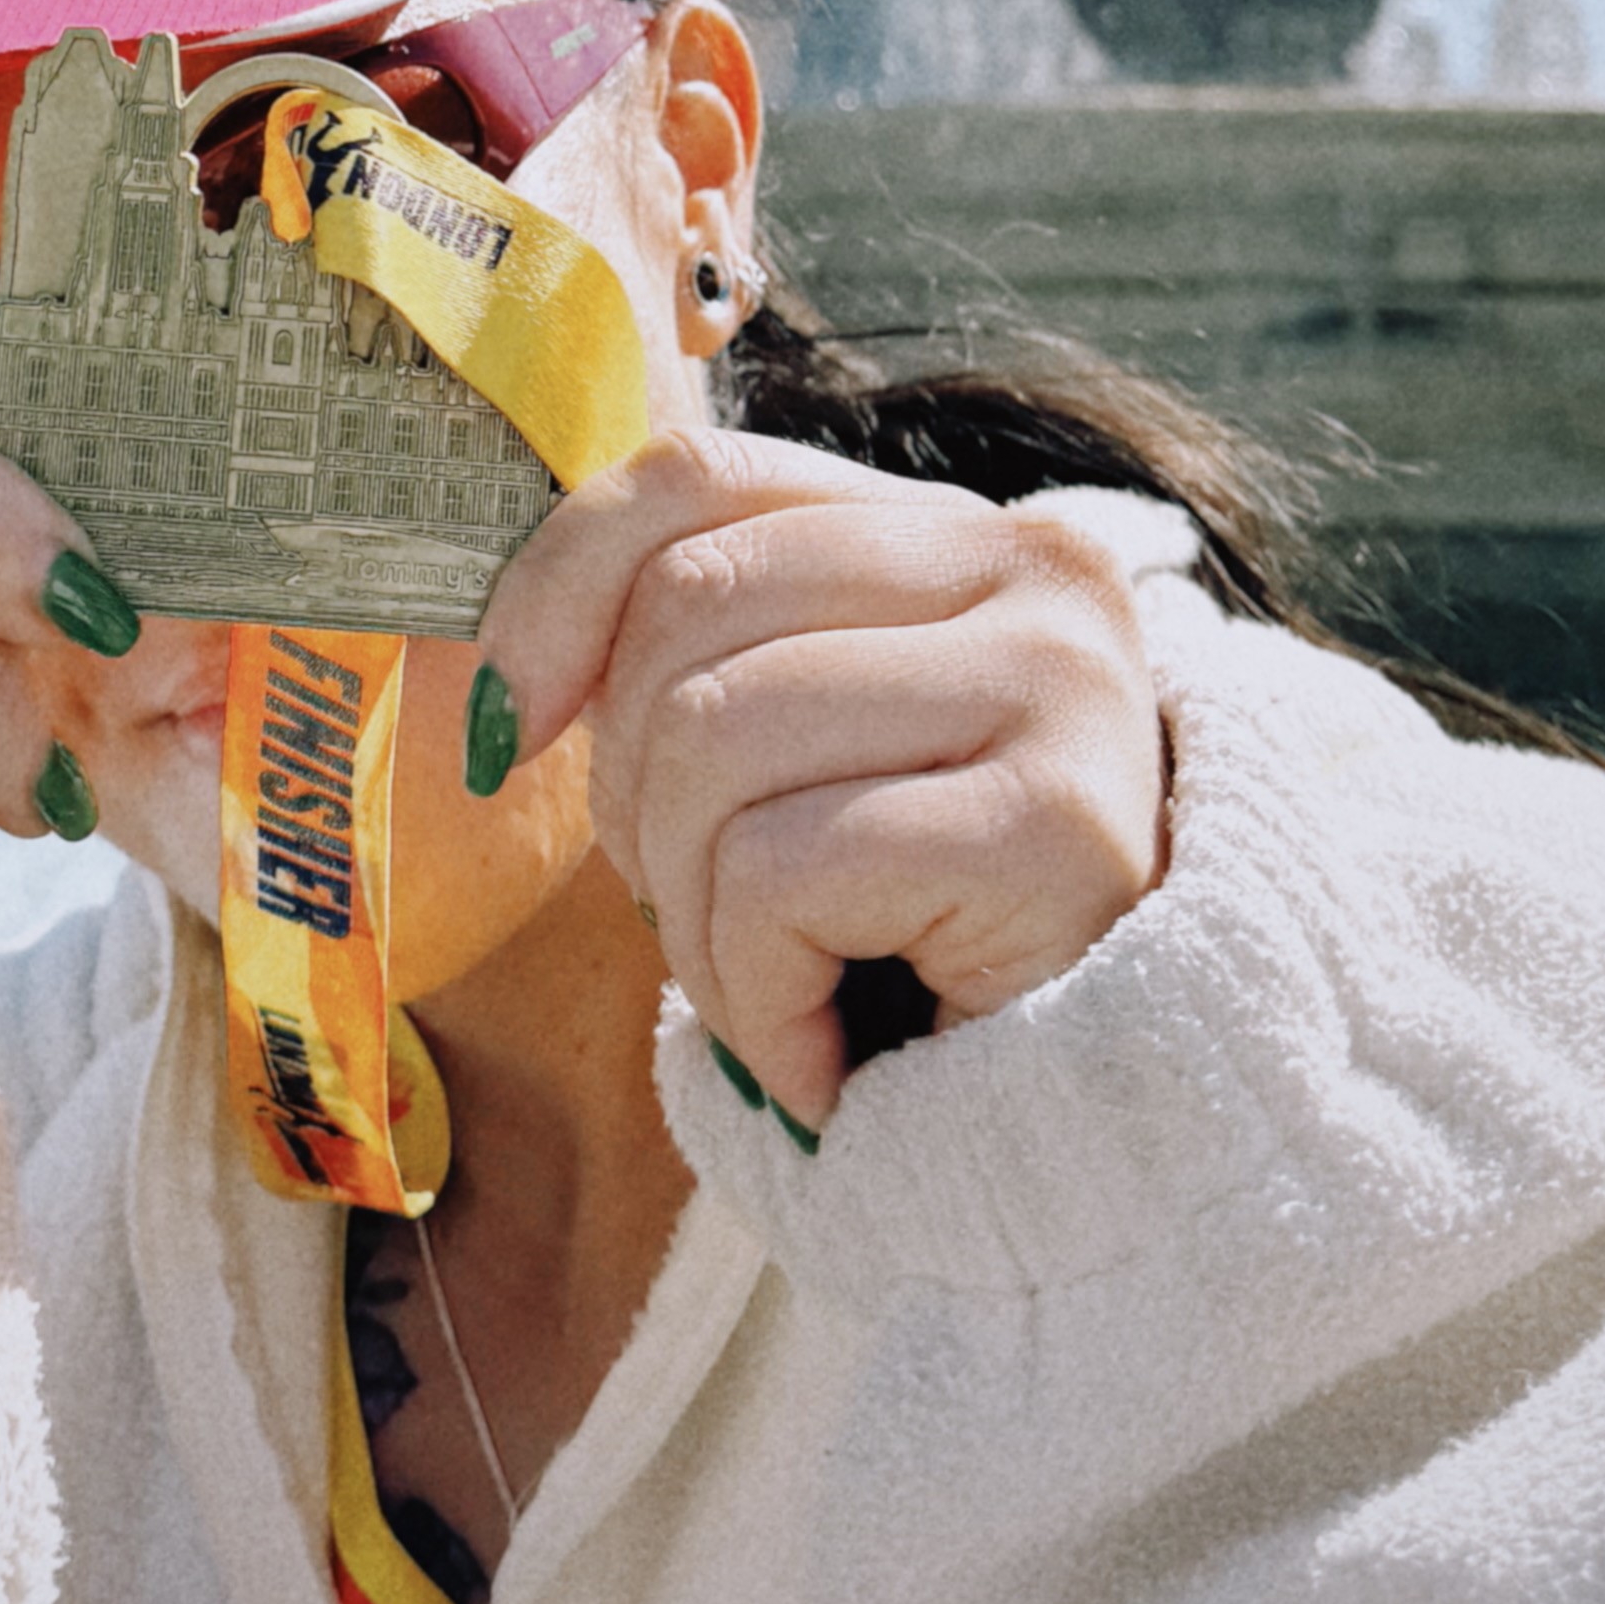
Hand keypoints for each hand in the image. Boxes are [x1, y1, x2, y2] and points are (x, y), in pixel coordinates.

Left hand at [477, 437, 1167, 1133]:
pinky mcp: (1056, 828)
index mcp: (957, 531)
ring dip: (698, 923)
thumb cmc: (920, 940)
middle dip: (636, 797)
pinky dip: (758, 999)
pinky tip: (829, 1056)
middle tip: (713, 919)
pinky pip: (783, 874)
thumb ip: (704, 661)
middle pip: (689, 613)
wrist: (1107, 1125)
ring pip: (716, 742)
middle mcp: (1035, 567)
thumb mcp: (811, 759)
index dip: (558, 584)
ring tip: (784, 998)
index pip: (702, 479)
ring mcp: (1061, 687)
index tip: (506, 723)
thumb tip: (497, 674)